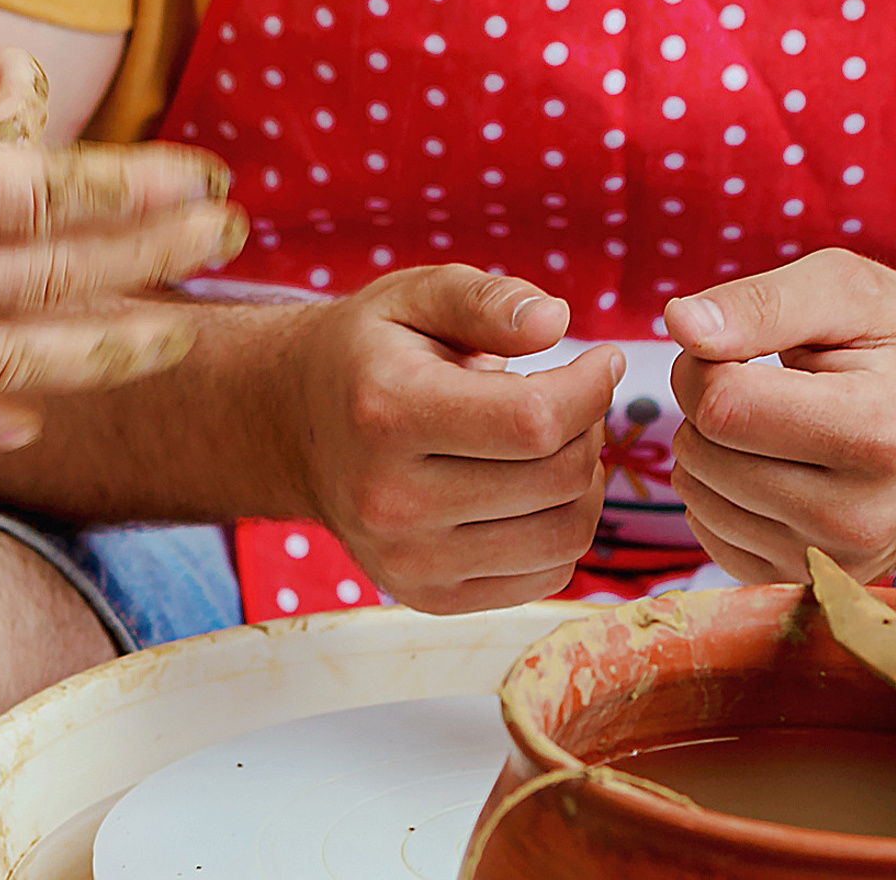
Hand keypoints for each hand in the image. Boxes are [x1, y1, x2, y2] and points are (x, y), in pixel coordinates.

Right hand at [289, 267, 619, 611]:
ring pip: (563, 537)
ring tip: (555, 440)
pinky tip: (531, 485)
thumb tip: (557, 320)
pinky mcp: (429, 598)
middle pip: (556, 479)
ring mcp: (409, 561)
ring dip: (584, 482)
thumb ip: (485, 299)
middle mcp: (391, 500)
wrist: (294, 426)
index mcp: (386, 413)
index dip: (589, 388)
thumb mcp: (414, 297)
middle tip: (572, 395)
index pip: (532, 420)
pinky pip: (544, 577)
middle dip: (588, 428)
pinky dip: (559, 528)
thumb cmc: (367, 352)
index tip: (601, 359)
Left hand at [665, 249, 895, 580]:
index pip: (723, 405)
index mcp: (879, 432)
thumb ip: (759, 303)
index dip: (705, 360)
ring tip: (772, 424)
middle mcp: (862, 516)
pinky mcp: (811, 584)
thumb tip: (679, 322)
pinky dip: (719, 494)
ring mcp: (837, 561)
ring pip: (698, 497)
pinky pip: (710, 537)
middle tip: (763, 383)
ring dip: (710, 447)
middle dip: (707, 402)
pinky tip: (768, 466)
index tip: (742, 346)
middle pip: (705, 453)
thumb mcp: (845, 289)